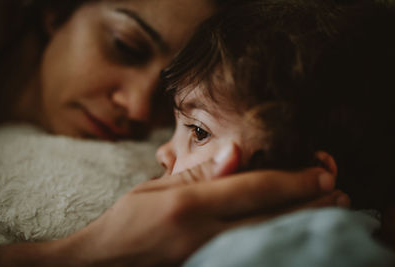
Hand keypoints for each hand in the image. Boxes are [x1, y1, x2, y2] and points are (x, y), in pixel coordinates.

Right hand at [61, 147, 346, 265]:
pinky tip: (291, 235)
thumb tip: (235, 151)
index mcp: (188, 206)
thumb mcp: (154, 190)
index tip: (322, 173)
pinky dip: (278, 244)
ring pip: (270, 242)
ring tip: (330, 214)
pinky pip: (252, 256)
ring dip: (303, 226)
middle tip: (340, 194)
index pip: (253, 189)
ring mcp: (207, 259)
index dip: (293, 180)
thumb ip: (198, 173)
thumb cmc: (126, 223)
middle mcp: (202, 235)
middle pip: (271, 219)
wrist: (103, 264)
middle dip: (310, 206)